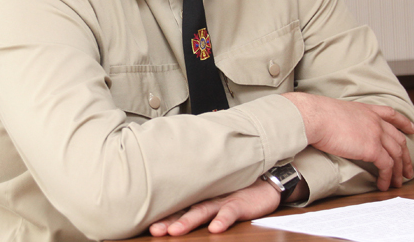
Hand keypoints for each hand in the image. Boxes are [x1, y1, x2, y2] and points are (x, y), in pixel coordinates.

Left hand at [148, 178, 279, 236]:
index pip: (177, 208)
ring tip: (176, 230)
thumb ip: (197, 205)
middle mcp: (207, 199)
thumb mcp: (214, 199)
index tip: (148, 226)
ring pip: (202, 211)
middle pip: (184, 211)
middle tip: (155, 230)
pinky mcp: (238, 203)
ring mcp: (222, 200)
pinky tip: (215, 228)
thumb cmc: (237, 192)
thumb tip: (174, 216)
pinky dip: (222, 219)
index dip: (162, 217)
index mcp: (199, 198)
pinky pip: (229, 212)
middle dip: (169, 221)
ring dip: (188, 221)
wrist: (265, 183)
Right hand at [283, 92, 413, 190]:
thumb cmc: (316, 114)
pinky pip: (387, 166)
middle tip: (408, 169)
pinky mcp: (372, 149)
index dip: (404, 123)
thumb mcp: (335, 112)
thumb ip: (344, 120)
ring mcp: (376, 134)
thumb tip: (336, 129)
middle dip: (406, 156)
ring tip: (398, 183)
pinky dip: (387, 177)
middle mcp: (375, 121)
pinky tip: (384, 185)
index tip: (411, 129)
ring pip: (396, 155)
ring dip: (399, 171)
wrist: (314, 117)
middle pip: (399, 139)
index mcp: (366, 110)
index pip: (392, 114)